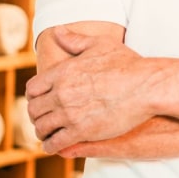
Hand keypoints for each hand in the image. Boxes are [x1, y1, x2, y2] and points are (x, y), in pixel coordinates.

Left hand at [26, 28, 155, 153]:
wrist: (145, 87)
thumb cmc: (127, 64)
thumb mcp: (100, 44)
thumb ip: (75, 40)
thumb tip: (58, 31)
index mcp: (63, 72)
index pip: (33, 88)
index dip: (33, 96)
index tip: (38, 101)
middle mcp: (61, 93)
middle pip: (34, 109)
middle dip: (35, 115)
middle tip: (41, 120)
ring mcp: (70, 113)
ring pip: (42, 127)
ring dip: (42, 132)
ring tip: (46, 134)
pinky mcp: (81, 131)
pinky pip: (56, 142)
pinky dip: (51, 146)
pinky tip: (53, 146)